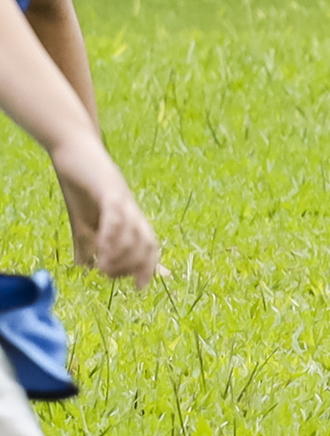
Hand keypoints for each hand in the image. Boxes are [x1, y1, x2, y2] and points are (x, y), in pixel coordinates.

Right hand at [51, 137, 159, 287]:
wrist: (73, 147)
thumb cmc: (79, 183)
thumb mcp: (82, 220)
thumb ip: (88, 243)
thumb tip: (86, 267)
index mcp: (129, 217)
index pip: (148, 245)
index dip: (148, 268)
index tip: (139, 288)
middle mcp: (132, 209)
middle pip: (147, 243)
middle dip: (132, 266)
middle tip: (109, 275)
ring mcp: (123, 198)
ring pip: (135, 233)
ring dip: (122, 256)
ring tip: (105, 269)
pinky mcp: (109, 188)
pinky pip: (117, 215)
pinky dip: (113, 236)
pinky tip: (102, 250)